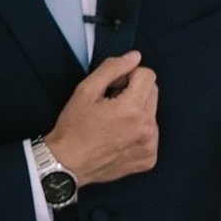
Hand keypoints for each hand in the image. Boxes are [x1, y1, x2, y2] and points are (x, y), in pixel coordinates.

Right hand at [45, 51, 157, 186]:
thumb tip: (134, 57)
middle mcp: (146, 128)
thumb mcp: (86, 91)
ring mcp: (150, 145)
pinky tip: (119, 136)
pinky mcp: (149, 158)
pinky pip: (152, 133)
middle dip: (134, 91)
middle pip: (153, 91)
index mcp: (132, 109)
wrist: (67, 163)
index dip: (128, 76)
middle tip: (111, 103)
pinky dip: (138, 131)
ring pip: (152, 112)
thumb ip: (112, 68)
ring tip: (114, 122)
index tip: (113, 87)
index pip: (148, 75)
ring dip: (137, 111)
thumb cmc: (73, 129)